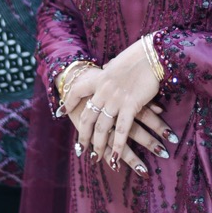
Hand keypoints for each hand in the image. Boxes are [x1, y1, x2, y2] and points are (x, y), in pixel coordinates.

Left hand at [77, 39, 161, 168]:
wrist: (151, 54)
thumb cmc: (138, 56)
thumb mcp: (118, 61)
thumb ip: (110, 68)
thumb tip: (107, 66)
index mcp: (99, 78)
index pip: (77, 91)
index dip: (68, 102)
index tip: (60, 113)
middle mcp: (103, 91)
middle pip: (88, 117)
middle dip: (83, 135)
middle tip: (81, 149)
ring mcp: (115, 99)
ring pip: (102, 127)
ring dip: (99, 145)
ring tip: (95, 158)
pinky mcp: (130, 105)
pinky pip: (122, 130)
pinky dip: (118, 146)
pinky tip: (116, 158)